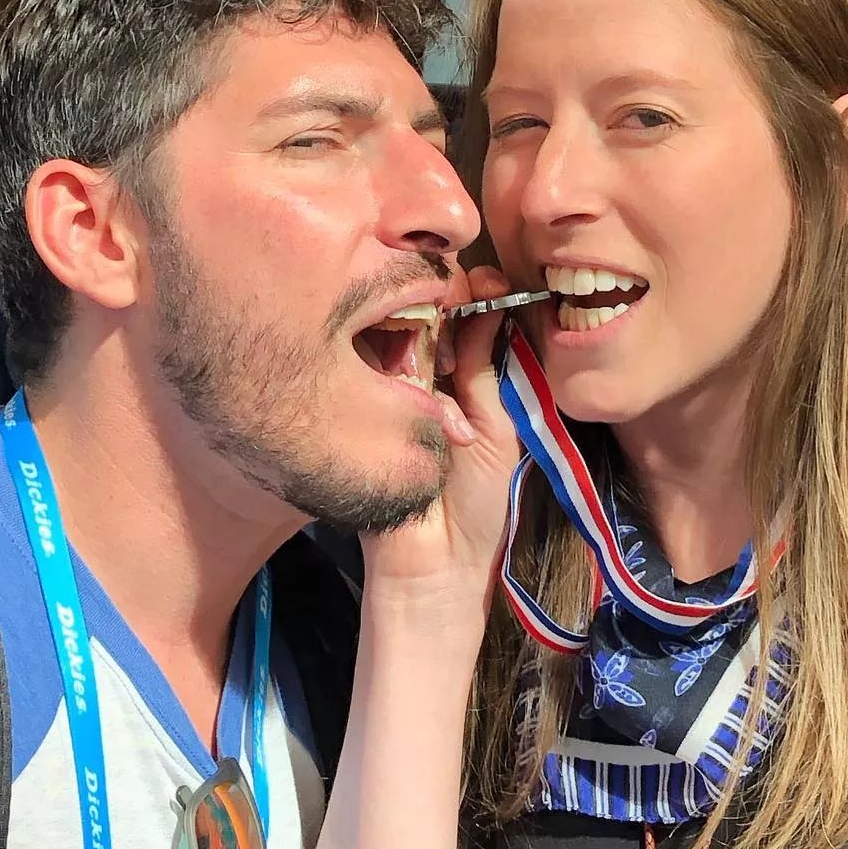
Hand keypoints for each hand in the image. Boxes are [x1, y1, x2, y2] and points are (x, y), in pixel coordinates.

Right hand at [361, 266, 520, 624]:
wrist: (435, 568)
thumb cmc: (474, 505)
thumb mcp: (493, 430)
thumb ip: (484, 370)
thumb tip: (491, 307)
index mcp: (450, 385)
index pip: (455, 325)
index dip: (472, 298)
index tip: (491, 280)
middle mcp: (412, 383)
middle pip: (421, 321)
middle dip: (448, 301)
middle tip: (473, 289)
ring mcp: (378, 395)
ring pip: (397, 340)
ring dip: (430, 337)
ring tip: (453, 347)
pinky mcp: (353, 413)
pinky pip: (376, 376)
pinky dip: (410, 378)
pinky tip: (432, 394)